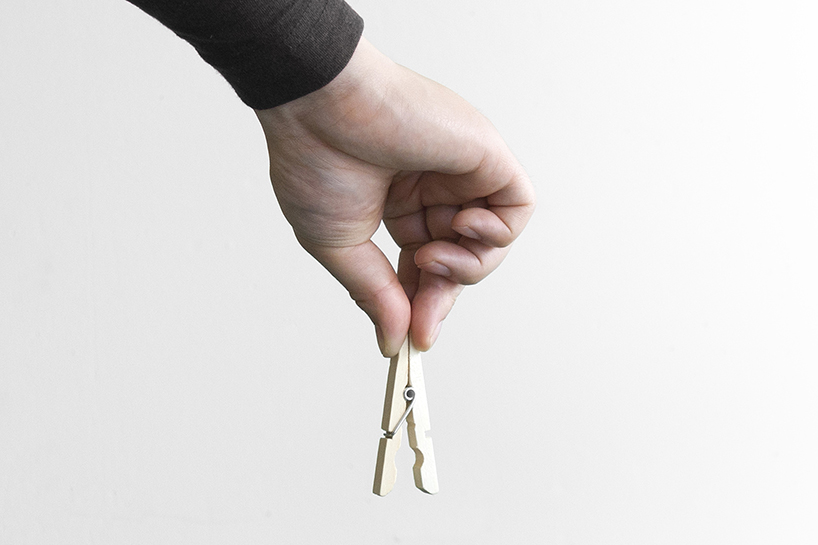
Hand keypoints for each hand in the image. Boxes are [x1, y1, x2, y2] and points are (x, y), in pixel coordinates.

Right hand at [254, 38, 534, 356]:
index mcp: (398, 203)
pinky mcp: (488, 156)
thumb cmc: (318, 161)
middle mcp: (434, 188)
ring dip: (467, 267)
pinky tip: (459, 223)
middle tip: (422, 322)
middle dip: (443, 296)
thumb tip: (394, 341)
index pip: (424, 265)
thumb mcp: (341, 246)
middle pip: (460, 259)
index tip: (411, 338)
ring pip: (491, 242)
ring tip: (431, 257)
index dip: (421, 302)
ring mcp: (462, 172)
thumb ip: (375, 294)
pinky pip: (517, 210)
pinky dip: (495, 233)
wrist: (322, 106)